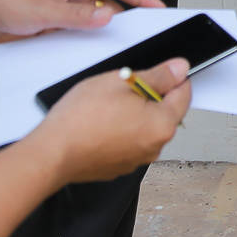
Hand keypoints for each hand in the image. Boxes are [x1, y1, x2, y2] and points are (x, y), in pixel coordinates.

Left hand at [0, 0, 164, 45]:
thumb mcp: (42, 10)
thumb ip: (76, 16)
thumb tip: (108, 18)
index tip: (159, 8)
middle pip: (107, 9)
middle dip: (124, 23)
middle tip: (141, 40)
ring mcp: (59, 13)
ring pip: (89, 27)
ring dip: (97, 39)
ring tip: (112, 55)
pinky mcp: (48, 29)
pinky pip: (72, 39)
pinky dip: (79, 48)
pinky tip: (82, 60)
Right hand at [32, 57, 193, 183]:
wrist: (52, 153)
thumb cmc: (81, 119)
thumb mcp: (122, 82)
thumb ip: (157, 76)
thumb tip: (179, 69)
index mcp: (162, 125)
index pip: (184, 94)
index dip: (175, 77)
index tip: (165, 70)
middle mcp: (154, 147)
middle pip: (164, 112)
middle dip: (150, 96)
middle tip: (125, 86)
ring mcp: (136, 160)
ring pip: (144, 127)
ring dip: (134, 114)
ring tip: (107, 105)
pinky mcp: (119, 166)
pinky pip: (128, 142)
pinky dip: (120, 131)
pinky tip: (101, 122)